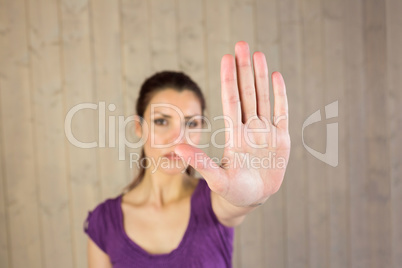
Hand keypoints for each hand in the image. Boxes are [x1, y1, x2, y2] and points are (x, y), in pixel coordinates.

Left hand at [175, 41, 289, 206]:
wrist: (251, 199)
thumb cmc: (231, 190)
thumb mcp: (215, 178)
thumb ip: (199, 162)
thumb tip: (176, 147)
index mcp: (234, 135)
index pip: (231, 100)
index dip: (228, 80)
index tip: (226, 58)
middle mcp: (249, 129)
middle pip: (246, 93)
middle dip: (244, 69)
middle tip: (241, 44)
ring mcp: (265, 132)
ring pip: (263, 98)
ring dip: (260, 76)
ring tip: (258, 54)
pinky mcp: (281, 140)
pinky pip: (281, 113)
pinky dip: (280, 95)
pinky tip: (275, 76)